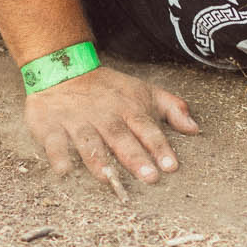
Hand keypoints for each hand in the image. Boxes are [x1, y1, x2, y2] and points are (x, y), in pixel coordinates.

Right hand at [23, 66, 199, 196]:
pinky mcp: (50, 126)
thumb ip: (171, 108)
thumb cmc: (108, 88)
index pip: (147, 128)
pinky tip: (64, 170)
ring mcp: (76, 121)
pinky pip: (54, 141)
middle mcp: (104, 115)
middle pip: (120, 137)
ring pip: (88, 141)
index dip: (159, 147)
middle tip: (149, 178)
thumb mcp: (143, 91)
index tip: (171, 166)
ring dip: (98, 160)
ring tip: (108, 179)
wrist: (61, 67)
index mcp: (128, 108)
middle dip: (134, 157)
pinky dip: (58, 155)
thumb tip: (195, 128)